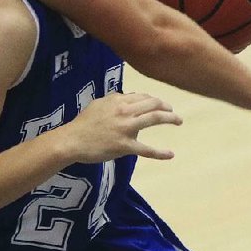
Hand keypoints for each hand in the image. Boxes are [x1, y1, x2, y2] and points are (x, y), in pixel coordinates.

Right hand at [64, 92, 181, 162]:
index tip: (159, 104)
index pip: (142, 96)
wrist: (72, 140)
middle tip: (172, 112)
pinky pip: (146, 149)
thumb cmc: (83, 123)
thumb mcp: (99, 105)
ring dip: (170, 119)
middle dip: (166, 106)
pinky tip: (171, 154)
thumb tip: (127, 100)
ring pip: (154, 118)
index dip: (153, 100)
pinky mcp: (124, 146)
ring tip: (178, 121)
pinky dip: (160, 153)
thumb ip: (114, 101)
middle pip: (152, 104)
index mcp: (117, 100)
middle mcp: (124, 111)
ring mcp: (125, 128)